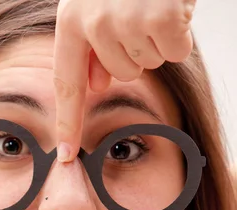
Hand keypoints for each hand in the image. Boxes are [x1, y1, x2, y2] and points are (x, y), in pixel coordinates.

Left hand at [54, 0, 196, 161]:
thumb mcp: (96, 3)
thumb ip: (91, 43)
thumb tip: (94, 86)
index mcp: (72, 19)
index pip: (67, 83)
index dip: (69, 121)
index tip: (67, 155)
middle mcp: (95, 23)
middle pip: (121, 74)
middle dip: (135, 51)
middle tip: (140, 12)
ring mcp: (128, 20)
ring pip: (149, 63)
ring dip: (157, 39)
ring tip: (154, 3)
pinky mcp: (161, 17)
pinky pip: (176, 51)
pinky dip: (181, 33)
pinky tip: (174, 6)